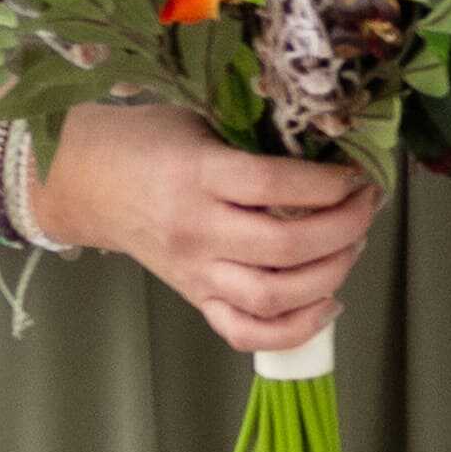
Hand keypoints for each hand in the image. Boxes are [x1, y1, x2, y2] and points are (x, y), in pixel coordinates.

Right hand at [41, 99, 378, 352]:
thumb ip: (256, 135)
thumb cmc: (147, 142)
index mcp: (197, 175)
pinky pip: (247, 333)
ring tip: (351, 245)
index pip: (276, 185)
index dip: (330, 183)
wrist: (85, 182)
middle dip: (346, 227)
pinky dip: (295, 328)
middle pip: (286, 246)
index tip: (357, 173)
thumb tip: (333, 145)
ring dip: (330, 274)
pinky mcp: (195, 298)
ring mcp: (195, 272)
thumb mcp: (200, 118)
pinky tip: (327, 301)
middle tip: (365, 206)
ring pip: (274, 296)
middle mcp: (196, 230)